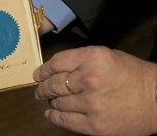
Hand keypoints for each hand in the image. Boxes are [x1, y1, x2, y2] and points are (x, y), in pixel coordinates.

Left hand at [34, 46, 156, 135]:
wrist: (156, 99)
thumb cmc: (131, 75)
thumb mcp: (105, 56)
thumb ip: (79, 61)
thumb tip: (54, 70)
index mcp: (93, 58)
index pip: (57, 63)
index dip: (43, 69)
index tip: (38, 74)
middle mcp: (90, 79)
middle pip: (54, 84)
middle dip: (43, 87)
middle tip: (39, 89)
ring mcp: (91, 104)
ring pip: (58, 102)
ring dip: (51, 101)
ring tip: (49, 100)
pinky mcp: (95, 125)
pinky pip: (65, 121)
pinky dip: (54, 117)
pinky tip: (50, 114)